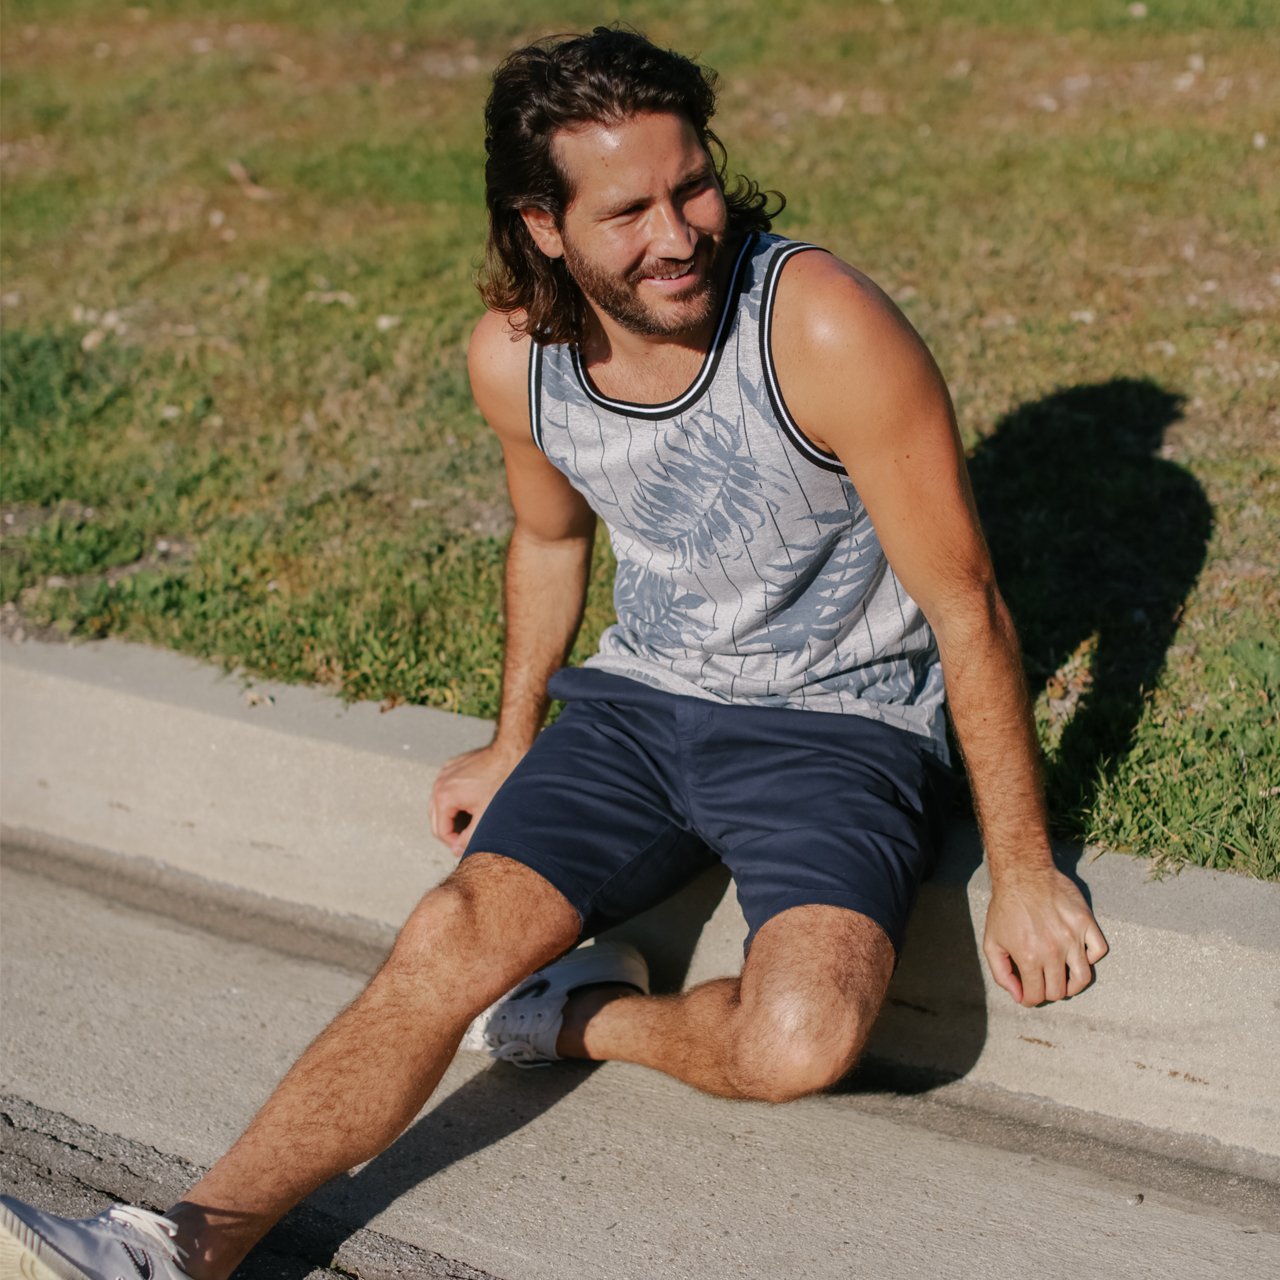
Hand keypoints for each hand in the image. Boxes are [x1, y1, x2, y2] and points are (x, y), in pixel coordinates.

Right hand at [428, 742, 525, 856]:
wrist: (510, 752)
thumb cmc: (501, 781)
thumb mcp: (485, 815)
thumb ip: (469, 837)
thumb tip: (457, 850)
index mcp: (444, 797)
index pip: (440, 831)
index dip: (453, 843)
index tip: (466, 847)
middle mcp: (439, 783)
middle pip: (436, 818)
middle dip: (450, 831)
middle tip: (466, 838)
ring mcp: (444, 772)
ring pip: (439, 802)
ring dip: (450, 815)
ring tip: (468, 822)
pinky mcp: (452, 765)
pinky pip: (445, 787)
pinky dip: (453, 798)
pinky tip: (469, 802)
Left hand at [982, 865, 1108, 1005]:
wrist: (1023, 874)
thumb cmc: (1005, 907)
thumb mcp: (992, 941)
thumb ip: (1001, 973)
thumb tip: (1018, 996)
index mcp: (1029, 957)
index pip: (1036, 995)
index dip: (1030, 998)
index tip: (1028, 993)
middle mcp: (1053, 951)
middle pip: (1059, 991)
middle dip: (1048, 992)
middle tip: (1043, 983)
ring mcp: (1073, 937)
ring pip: (1083, 978)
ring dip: (1073, 985)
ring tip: (1063, 979)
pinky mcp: (1086, 923)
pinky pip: (1098, 951)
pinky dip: (1090, 958)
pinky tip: (1077, 954)